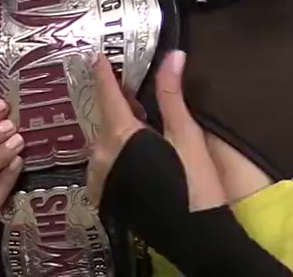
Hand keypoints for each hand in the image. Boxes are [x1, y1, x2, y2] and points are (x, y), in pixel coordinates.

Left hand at [85, 50, 226, 211]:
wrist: (195, 238)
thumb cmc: (194, 185)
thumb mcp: (186, 136)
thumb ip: (172, 94)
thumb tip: (174, 55)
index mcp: (119, 136)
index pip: (107, 95)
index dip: (103, 73)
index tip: (97, 55)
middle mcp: (101, 155)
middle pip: (106, 119)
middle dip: (119, 104)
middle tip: (138, 93)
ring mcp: (99, 178)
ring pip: (104, 142)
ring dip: (118, 130)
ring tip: (143, 124)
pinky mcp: (104, 195)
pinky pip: (105, 163)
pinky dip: (116, 152)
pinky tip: (137, 153)